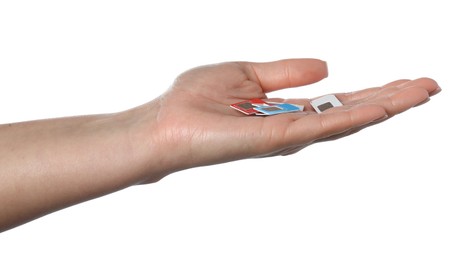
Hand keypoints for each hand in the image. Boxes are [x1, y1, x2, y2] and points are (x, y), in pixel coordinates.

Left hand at [145, 59, 440, 180]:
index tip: (405, 82)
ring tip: (421, 92)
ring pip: (347, 120)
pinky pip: (323, 126)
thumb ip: (286, 73)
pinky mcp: (277, 140)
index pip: (339, 101)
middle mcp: (293, 127)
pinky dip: (356, 116)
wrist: (164, 125)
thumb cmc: (195, 102)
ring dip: (386, 106)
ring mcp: (288, 136)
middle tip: (430, 87)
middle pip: (352, 112)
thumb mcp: (246, 73)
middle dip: (392, 100)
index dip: (373, 92)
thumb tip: (327, 66)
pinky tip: (383, 106)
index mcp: (287, 111)